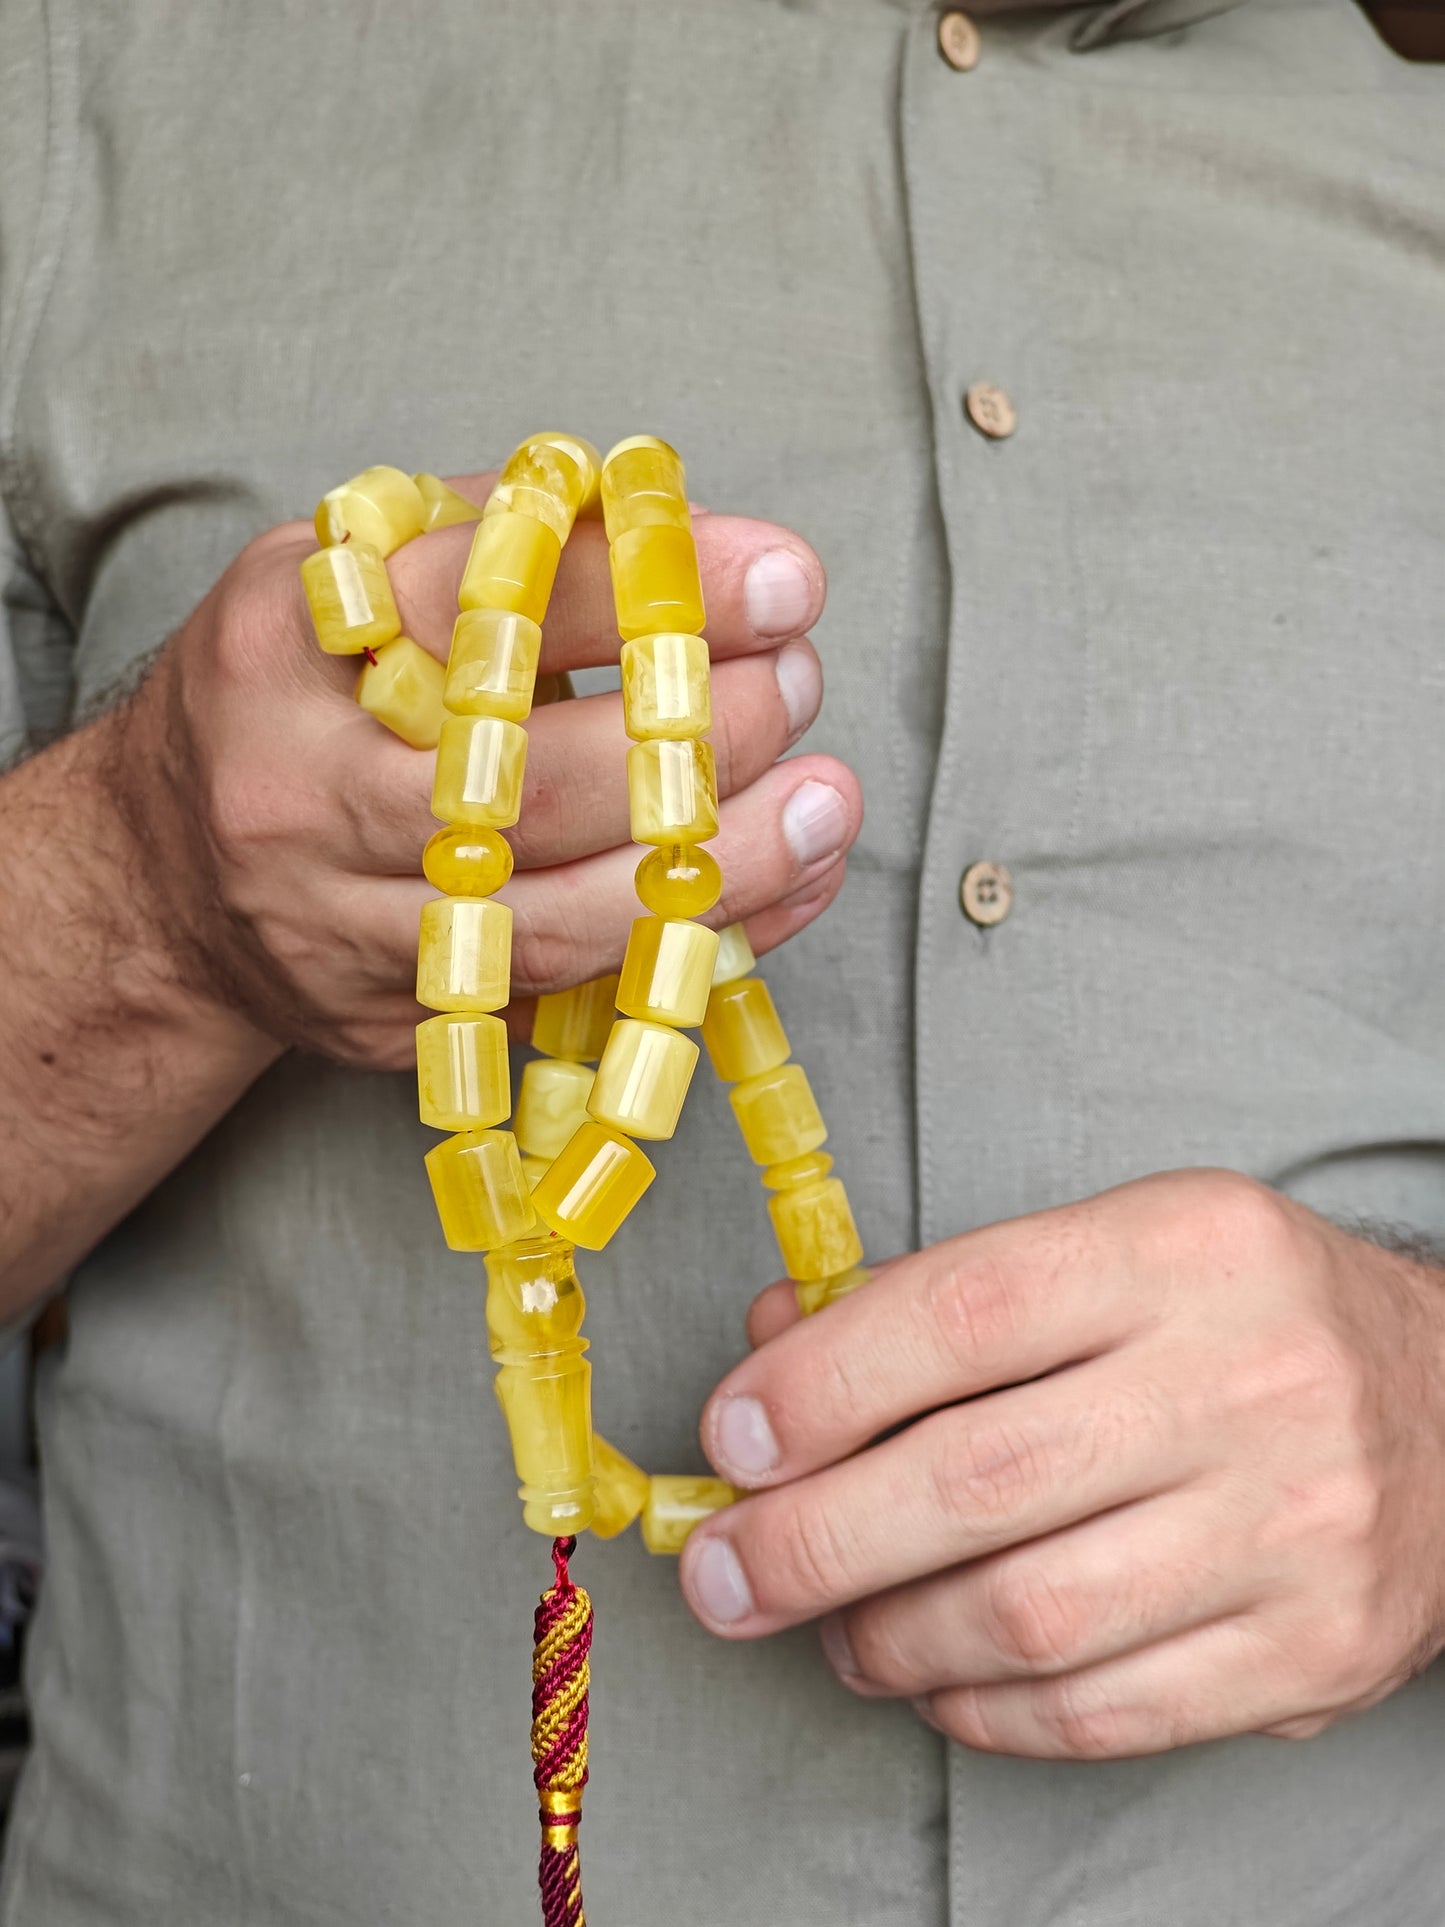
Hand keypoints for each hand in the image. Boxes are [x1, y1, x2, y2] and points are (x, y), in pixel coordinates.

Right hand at [112, 476, 859, 1065]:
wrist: (159, 885)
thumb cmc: (287, 705)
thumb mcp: (347, 583)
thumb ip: (495, 548)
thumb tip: (689, 541)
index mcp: (292, 647)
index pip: (491, 603)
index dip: (653, 591)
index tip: (784, 579)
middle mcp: (304, 793)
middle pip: (533, 782)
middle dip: (701, 737)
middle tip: (801, 684)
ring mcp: (342, 928)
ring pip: (559, 919)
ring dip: (722, 866)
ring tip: (828, 804)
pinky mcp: (390, 1022)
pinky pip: (569, 997)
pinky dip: (693, 948)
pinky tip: (782, 895)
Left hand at [681, 1170, 1444, 1758]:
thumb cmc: (1239, 1321)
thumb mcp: (1110, 1250)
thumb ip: (939, 1296)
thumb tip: (770, 1348)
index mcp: (1182, 1250)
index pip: (962, 1312)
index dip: (820, 1383)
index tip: (732, 1435)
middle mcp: (1247, 1381)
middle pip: (978, 1480)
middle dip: (814, 1539)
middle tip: (727, 1572)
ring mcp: (1293, 1526)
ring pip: (1030, 1615)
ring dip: (886, 1635)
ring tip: (832, 1624)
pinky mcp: (1313, 1650)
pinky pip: (1103, 1711)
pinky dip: (983, 1707)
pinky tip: (934, 1674)